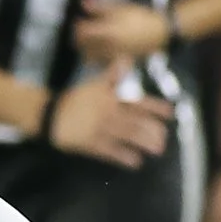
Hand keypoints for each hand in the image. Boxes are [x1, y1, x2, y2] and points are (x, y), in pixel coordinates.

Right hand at [45, 67, 173, 166]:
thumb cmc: (75, 100)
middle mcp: (108, 113)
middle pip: (134, 121)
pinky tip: (136, 162)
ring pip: (126, 136)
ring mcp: (100, 129)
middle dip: (151, 130)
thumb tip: (127, 59)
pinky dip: (123, 157)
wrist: (50, 115)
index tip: (170, 113)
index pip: (136, 102)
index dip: (154, 107)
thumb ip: (112, 74)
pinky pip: (110, 152)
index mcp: (109, 98)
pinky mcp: (91, 144)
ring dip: (143, 143)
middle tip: (164, 138)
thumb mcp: (94, 84)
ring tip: (157, 150)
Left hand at [73, 0, 170, 62]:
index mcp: (108, 31)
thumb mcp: (120, 8)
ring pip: (92, 57)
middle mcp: (110, 46)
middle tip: (81, 33)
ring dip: (86, 50)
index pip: (83, 33)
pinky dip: (98, 59)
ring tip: (88, 42)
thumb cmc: (139, 17)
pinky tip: (100, 51)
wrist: (160, 32)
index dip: (78, 28)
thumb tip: (82, 0)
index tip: (78, 22)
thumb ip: (100, 6)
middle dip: (79, 40)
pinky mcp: (121, 61)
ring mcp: (115, 56)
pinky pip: (103, 63)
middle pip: (85, 47)